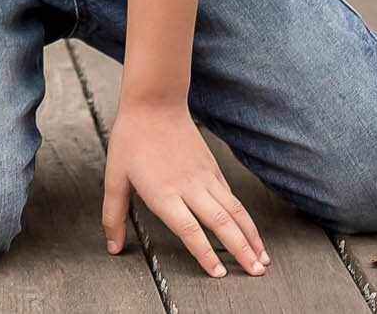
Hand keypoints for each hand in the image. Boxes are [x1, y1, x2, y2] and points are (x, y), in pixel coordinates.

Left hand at [103, 96, 266, 278]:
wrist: (155, 102)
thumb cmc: (132, 139)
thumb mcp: (114, 178)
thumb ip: (114, 216)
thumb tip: (113, 247)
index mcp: (164, 193)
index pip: (190, 230)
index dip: (206, 254)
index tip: (220, 273)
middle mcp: (190, 187)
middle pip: (222, 223)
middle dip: (242, 250)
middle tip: (257, 272)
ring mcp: (205, 176)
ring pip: (234, 210)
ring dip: (251, 235)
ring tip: (263, 258)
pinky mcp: (212, 167)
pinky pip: (231, 196)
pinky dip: (243, 216)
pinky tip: (249, 229)